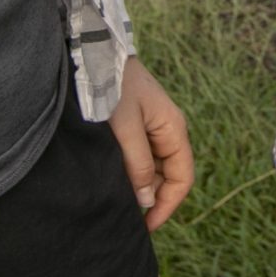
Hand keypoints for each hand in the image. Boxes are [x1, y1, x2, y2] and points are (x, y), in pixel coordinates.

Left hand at [108, 57, 194, 230]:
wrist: (93, 50)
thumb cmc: (111, 84)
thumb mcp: (124, 127)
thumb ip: (137, 164)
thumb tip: (147, 200)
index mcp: (173, 128)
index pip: (182, 178)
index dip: (167, 205)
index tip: (146, 226)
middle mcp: (166, 129)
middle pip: (168, 174)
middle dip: (151, 198)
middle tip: (125, 217)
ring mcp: (150, 126)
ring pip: (152, 166)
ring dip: (138, 184)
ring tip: (114, 199)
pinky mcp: (133, 123)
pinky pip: (138, 154)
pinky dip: (128, 170)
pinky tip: (110, 177)